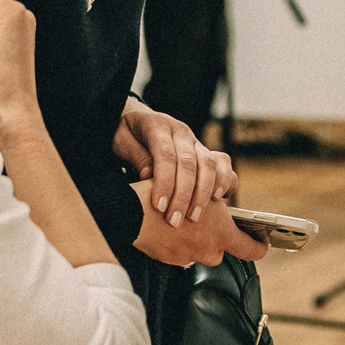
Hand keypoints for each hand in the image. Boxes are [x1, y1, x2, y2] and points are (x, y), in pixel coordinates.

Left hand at [115, 102, 236, 226]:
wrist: (138, 123)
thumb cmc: (126, 135)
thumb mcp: (121, 141)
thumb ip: (136, 156)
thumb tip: (149, 175)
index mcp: (158, 126)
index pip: (165, 154)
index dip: (164, 182)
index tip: (159, 207)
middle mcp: (181, 132)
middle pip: (188, 163)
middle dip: (183, 195)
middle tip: (175, 220)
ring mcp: (195, 141)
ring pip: (208, 164)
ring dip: (203, 193)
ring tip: (193, 217)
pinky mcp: (205, 152)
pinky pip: (222, 162)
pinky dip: (223, 180)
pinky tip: (218, 198)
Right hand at [131, 189, 269, 266]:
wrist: (132, 211)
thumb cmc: (168, 196)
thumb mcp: (200, 193)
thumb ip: (215, 208)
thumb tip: (220, 210)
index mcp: (221, 234)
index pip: (251, 250)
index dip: (259, 246)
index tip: (262, 241)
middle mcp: (208, 250)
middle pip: (220, 251)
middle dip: (215, 239)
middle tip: (206, 222)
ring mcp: (188, 258)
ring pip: (198, 251)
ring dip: (194, 241)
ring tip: (182, 221)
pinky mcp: (169, 260)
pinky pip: (179, 252)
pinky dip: (176, 242)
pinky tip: (167, 227)